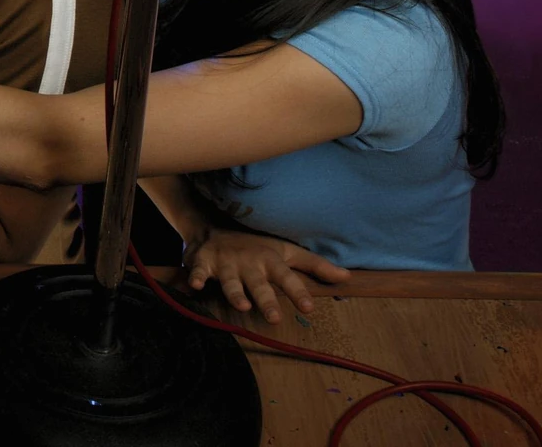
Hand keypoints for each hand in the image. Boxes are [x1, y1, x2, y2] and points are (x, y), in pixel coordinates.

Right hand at [183, 226, 349, 322]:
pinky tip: (194, 285)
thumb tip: (347, 278)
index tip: (308, 308)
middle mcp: (249, 262)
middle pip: (260, 283)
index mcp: (270, 260)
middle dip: (267, 299)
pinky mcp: (203, 261)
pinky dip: (194, 276)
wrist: (214, 223)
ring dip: (235, 292)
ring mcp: (226, 262)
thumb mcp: (287, 250)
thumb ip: (315, 265)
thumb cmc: (256, 243)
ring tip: (242, 306)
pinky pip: (197, 270)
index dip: (298, 291)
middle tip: (275, 318)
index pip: (287, 277)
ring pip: (230, 280)